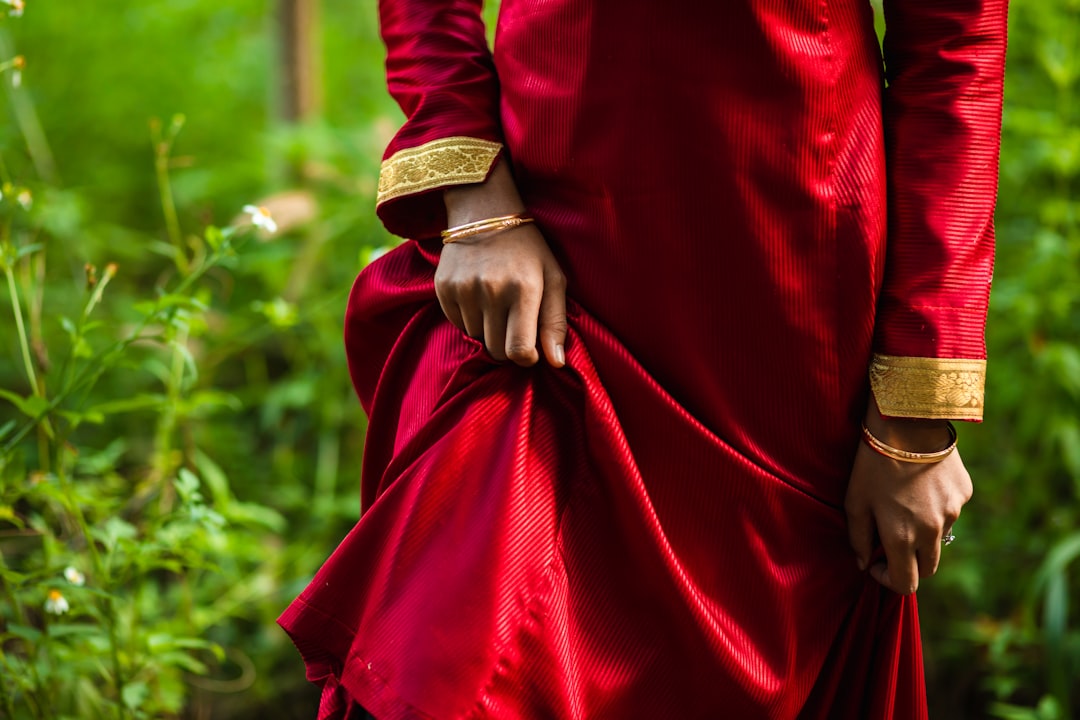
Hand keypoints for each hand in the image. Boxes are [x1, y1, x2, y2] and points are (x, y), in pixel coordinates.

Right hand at [437, 159, 567, 366]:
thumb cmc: (528, 250)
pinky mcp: (444, 288)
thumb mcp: (553, 279)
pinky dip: (469, 319)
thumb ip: (555, 323)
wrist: (485, 212)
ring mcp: (464, 289)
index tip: (530, 348)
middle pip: (496, 350)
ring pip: (476, 338)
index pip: (519, 351)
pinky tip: (479, 296)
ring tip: (496, 302)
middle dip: (508, 345)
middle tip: (514, 322)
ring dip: (488, 329)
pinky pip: (457, 324)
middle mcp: (491, 291)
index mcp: (523, 290)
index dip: (527, 357)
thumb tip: (556, 364)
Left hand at [844, 401, 973, 593]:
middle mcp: (933, 532)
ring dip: (922, 532)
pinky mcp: (964, 494)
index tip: (876, 562)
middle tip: (890, 540)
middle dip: (908, 562)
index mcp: (903, 538)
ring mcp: (953, 513)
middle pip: (928, 568)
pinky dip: (936, 508)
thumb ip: (858, 539)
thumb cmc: (872, 464)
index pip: (906, 584)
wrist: (907, 423)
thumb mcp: (855, 501)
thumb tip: (863, 563)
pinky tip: (920, 484)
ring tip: (903, 501)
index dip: (888, 579)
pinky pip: (950, 512)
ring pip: (939, 538)